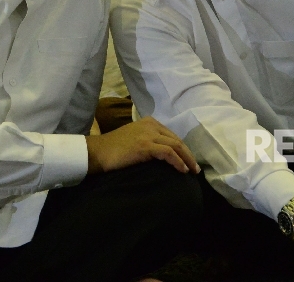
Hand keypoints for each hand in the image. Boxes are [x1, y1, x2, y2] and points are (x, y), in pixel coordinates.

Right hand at [84, 116, 199, 174]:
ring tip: (192, 171)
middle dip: (188, 155)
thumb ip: (148, 140)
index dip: (183, 149)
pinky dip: (178, 162)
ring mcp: (148, 134)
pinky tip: (182, 170)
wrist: (98, 152)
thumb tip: (164, 154)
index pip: (172, 135)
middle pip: (177, 140)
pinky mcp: (145, 146)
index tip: (189, 161)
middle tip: (195, 168)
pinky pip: (168, 153)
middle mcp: (151, 125)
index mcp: (149, 122)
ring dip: (187, 160)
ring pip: (176, 146)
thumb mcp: (134, 138)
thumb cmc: (114, 149)